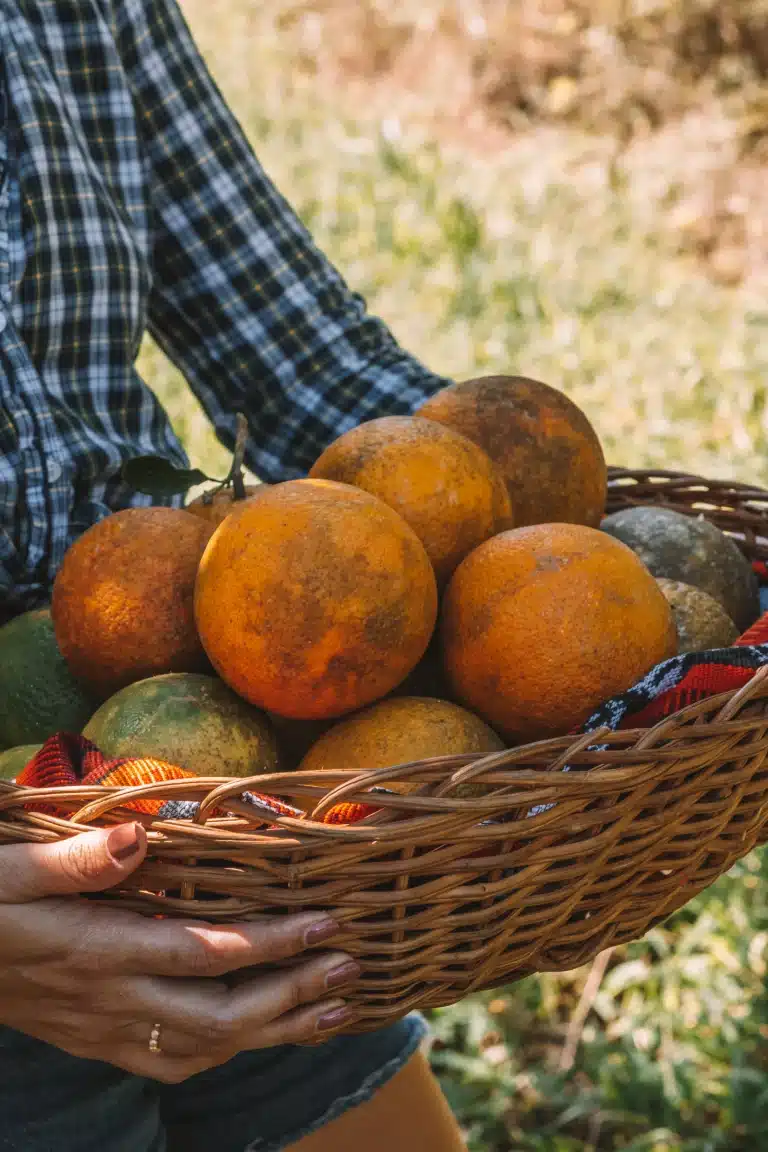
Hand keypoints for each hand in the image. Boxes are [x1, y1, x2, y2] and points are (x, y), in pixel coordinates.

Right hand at [0, 822, 357, 1081]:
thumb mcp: (10, 868)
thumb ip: (74, 859)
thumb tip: (136, 838)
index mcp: (97, 951)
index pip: (204, 955)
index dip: (271, 944)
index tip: (325, 921)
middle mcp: (111, 1000)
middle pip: (220, 1013)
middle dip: (292, 992)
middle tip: (350, 965)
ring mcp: (105, 1029)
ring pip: (205, 1047)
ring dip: (274, 1029)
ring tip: (332, 1008)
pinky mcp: (97, 1040)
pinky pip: (173, 1062)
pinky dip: (229, 1052)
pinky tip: (261, 1036)